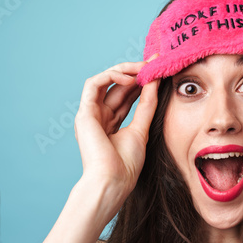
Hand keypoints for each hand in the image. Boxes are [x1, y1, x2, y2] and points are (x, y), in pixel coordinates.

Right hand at [74, 56, 159, 215]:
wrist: (113, 181)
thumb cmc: (126, 164)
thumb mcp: (142, 128)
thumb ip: (147, 104)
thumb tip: (155, 81)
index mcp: (111, 123)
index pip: (127, 95)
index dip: (142, 80)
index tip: (159, 69)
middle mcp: (99, 116)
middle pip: (118, 86)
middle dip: (136, 71)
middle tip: (155, 61)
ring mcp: (90, 114)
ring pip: (105, 81)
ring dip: (125, 71)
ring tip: (144, 68)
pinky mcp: (84, 113)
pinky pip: (94, 84)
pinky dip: (112, 76)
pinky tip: (131, 78)